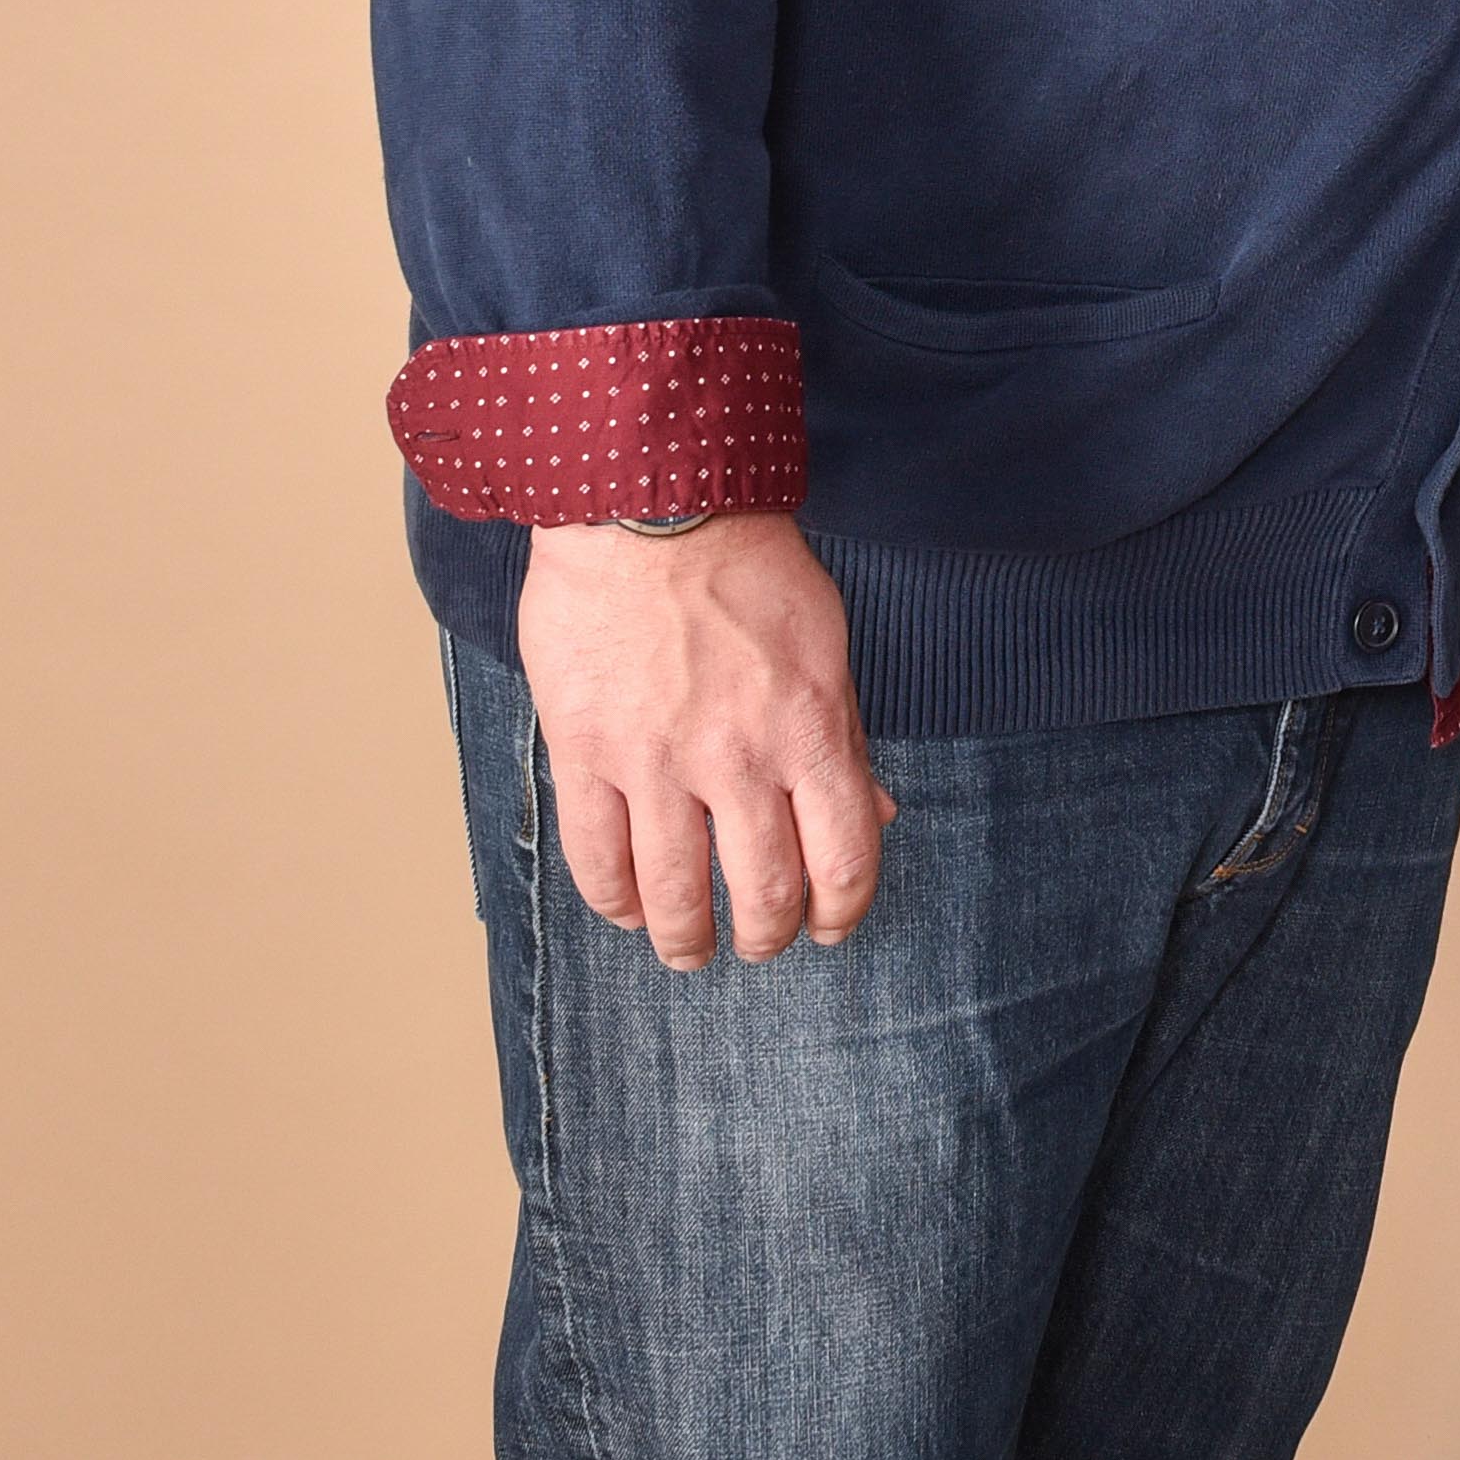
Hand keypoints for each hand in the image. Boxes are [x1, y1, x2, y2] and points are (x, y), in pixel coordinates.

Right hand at [514, 512, 887, 968]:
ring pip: (673, 891)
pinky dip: (615, 900)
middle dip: (767, 935)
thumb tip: (875, 814)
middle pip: (762, 889)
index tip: (832, 928)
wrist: (651, 509)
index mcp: (809, 727)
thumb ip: (844, 738)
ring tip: (689, 950)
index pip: (844, 855)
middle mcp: (737, 755)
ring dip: (685, 938)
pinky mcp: (584, 751)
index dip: (843, 910)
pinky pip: (595, 855)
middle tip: (760, 944)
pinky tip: (627, 908)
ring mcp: (655, 759)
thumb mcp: (825, 647)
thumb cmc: (749, 572)